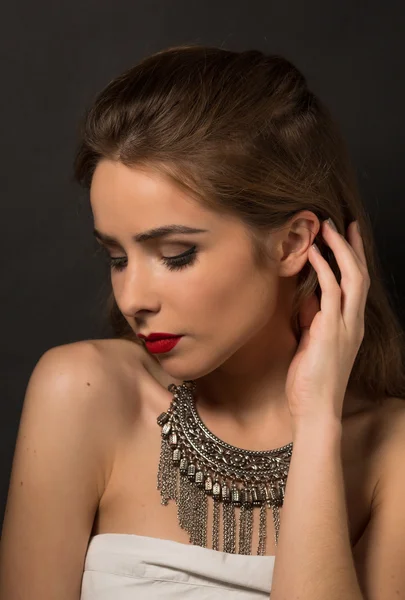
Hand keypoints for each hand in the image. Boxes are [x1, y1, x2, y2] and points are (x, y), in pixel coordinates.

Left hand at [285, 219, 369, 425]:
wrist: (315, 409)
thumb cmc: (311, 380)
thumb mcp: (312, 342)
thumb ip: (314, 320)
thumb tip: (307, 299)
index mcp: (350, 325)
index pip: (356, 284)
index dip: (351, 259)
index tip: (344, 237)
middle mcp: (353, 322)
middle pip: (360, 274)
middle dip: (351, 246)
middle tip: (340, 223)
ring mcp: (346, 326)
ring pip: (352, 278)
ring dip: (339, 250)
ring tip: (326, 229)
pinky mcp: (331, 330)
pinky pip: (331, 292)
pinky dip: (324, 270)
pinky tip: (314, 255)